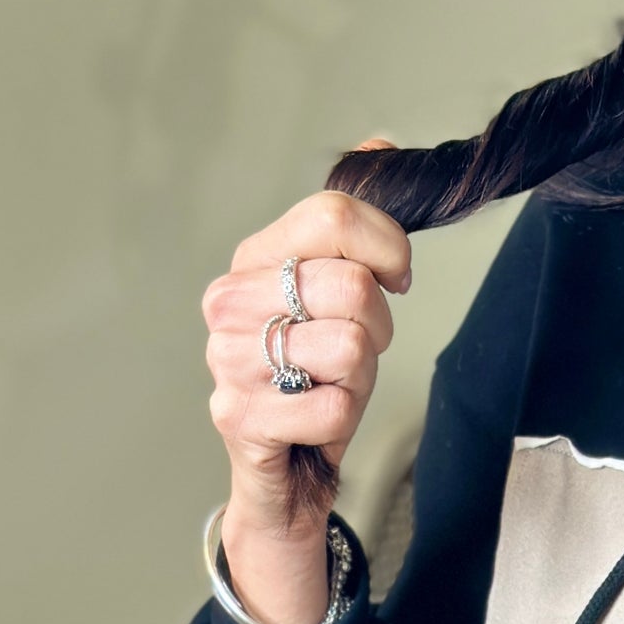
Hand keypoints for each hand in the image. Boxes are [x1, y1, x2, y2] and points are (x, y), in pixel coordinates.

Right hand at [202, 145, 409, 623]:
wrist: (285, 479)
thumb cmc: (314, 385)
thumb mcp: (342, 299)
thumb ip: (354, 226)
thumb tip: (379, 145)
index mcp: (253, 260)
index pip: (332, 215)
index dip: (387, 246)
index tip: (397, 277)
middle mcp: (229, 301)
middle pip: (350, 283)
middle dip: (377, 328)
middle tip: (354, 355)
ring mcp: (227, 359)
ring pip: (349, 345)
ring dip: (360, 379)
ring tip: (329, 389)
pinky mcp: (239, 417)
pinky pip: (333, 405)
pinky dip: (341, 420)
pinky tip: (315, 426)